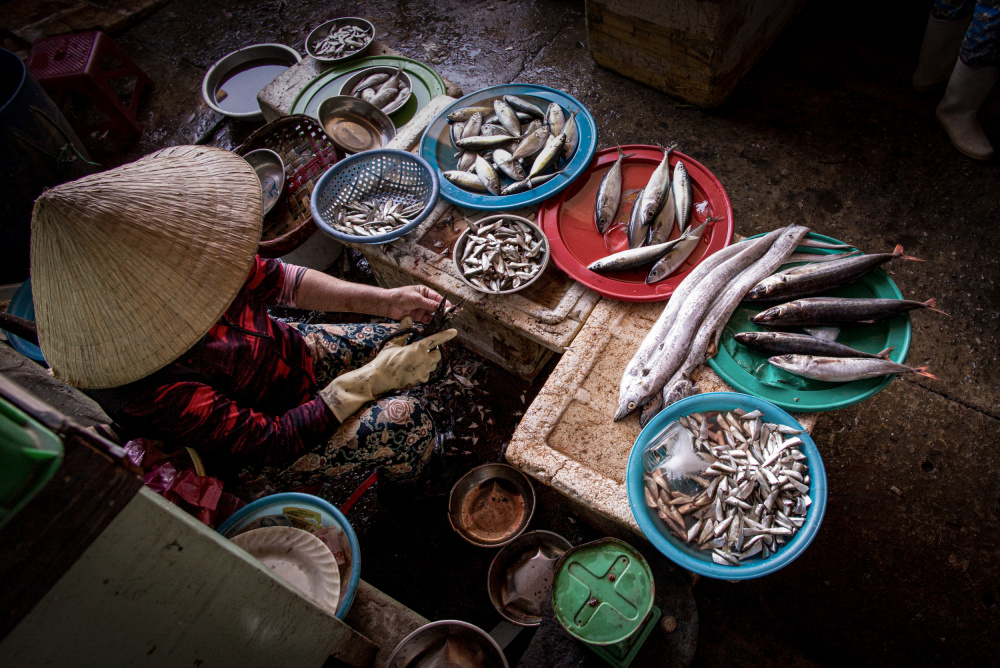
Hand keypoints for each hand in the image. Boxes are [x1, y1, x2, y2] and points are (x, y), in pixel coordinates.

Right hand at [319, 327, 457, 420]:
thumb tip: (408, 318)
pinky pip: (427, 373)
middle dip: (432, 351)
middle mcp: (424, 360)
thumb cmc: (385, 360)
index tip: (454, 332)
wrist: (379, 379)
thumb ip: (403, 331)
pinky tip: (411, 369)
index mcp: (418, 349)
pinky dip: (423, 369)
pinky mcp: (421, 380)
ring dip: (428, 360)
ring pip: (432, 364)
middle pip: (436, 354)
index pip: (435, 340)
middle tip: (421, 350)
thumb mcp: (393, 344)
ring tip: (414, 360)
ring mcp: (424, 372)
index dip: (445, 335)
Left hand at [383, 285, 449, 323]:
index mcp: (424, 292)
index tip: (450, 307)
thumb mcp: (416, 298)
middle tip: (448, 314)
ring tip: (442, 319)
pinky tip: (435, 323)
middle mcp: (424, 300)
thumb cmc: (400, 296)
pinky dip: (431, 322)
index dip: (444, 302)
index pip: (437, 297)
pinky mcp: (418, 317)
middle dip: (442, 310)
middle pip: (436, 306)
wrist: (389, 304)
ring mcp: (421, 309)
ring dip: (437, 317)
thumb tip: (441, 306)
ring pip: (432, 314)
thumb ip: (429, 304)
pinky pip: (427, 320)